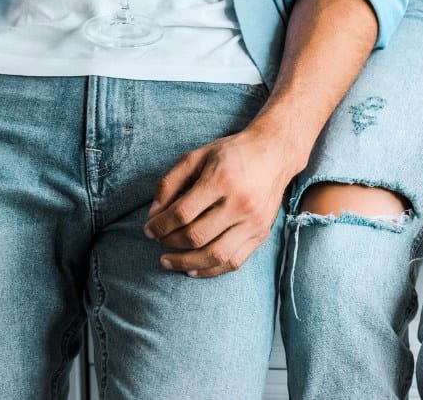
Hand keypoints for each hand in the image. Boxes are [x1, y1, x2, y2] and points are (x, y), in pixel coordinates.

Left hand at [143, 127, 292, 277]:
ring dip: (186, 263)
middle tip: (158, 241)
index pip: (183, 212)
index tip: (148, 229)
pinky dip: (210, 270)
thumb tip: (153, 214)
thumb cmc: (231, 153)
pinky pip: (233, 262)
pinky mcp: (261, 234)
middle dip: (170, 242)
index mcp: (221, 179)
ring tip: (168, 261)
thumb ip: (171, 181)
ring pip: (215, 255)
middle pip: (196, 235)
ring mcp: (253, 222)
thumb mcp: (198, 155)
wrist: (273, 153)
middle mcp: (240, 203)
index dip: (160, 225)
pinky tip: (192, 269)